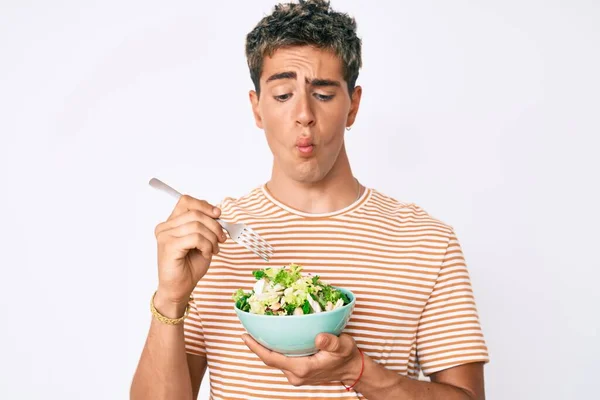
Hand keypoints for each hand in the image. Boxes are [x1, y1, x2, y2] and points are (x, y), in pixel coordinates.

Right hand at [154, 195, 226, 307]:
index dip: (204, 205)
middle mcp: (165, 227)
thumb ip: (205, 225)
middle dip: (214, 225)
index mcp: (171, 223)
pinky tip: (206, 254)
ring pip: (197, 225)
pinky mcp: (169, 246)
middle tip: (222, 238)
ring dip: (212, 238)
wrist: (180, 288)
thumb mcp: (202, 241)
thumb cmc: (190, 266)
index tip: (218, 214)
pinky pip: (196, 238)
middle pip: (195, 213)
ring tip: (214, 249)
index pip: (186, 201)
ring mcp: (165, 236)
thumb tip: (217, 213)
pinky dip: (207, 245)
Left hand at [242, 333, 361, 386]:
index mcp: (303, 368)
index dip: (257, 348)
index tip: (245, 336)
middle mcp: (296, 374)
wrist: (351, 369)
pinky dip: (273, 349)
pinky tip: (270, 337)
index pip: (273, 359)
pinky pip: (281, 360)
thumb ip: (331, 342)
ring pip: (274, 360)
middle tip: (246, 328)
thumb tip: (319, 337)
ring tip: (255, 330)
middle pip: (270, 360)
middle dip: (256, 345)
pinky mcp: (297, 371)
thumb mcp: (343, 346)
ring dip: (264, 347)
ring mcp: (296, 374)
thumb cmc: (347, 356)